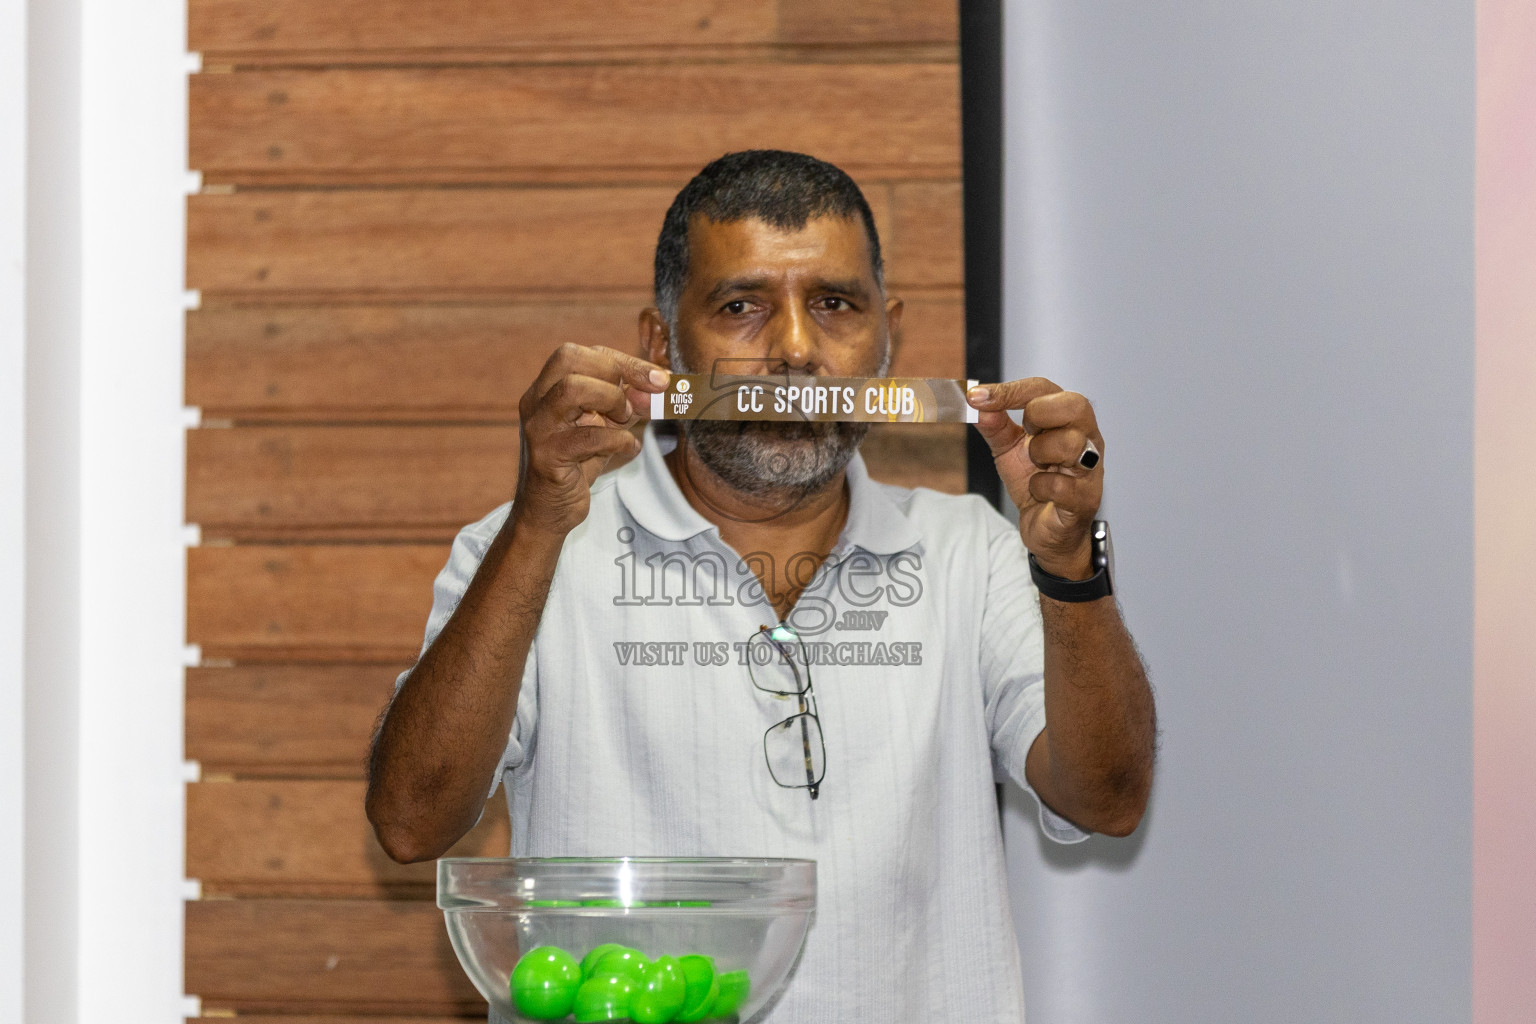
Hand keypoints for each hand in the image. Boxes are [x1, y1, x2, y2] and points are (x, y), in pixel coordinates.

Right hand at [514, 344, 668, 535]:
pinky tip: (628, 449)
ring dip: (610, 400)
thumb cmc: (578, 464)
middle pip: (570, 358)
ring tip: (624, 421)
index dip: (625, 360)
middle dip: (615, 373)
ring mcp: (538, 428)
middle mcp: (536, 401)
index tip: (658, 377)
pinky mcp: (546, 457)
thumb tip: (659, 385)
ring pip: (571, 389)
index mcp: (547, 387)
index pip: (582, 352)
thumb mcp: (607, 426)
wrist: (549, 512)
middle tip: (634, 403)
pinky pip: (587, 437)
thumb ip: (629, 404)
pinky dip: (618, 440)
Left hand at [968, 378, 1103, 578]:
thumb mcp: (1007, 449)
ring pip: (1070, 443)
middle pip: (1075, 405)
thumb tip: (976, 403)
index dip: (1010, 390)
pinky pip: (1060, 484)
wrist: (1046, 530)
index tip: (976, 397)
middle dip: (1038, 416)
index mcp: (1068, 418)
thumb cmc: (1035, 482)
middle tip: (1024, 433)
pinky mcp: (1087, 498)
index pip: (1044, 388)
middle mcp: (1087, 437)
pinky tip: (1039, 491)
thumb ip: (993, 425)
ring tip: (1036, 466)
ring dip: (1040, 453)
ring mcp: (1091, 467)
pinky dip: (1041, 487)